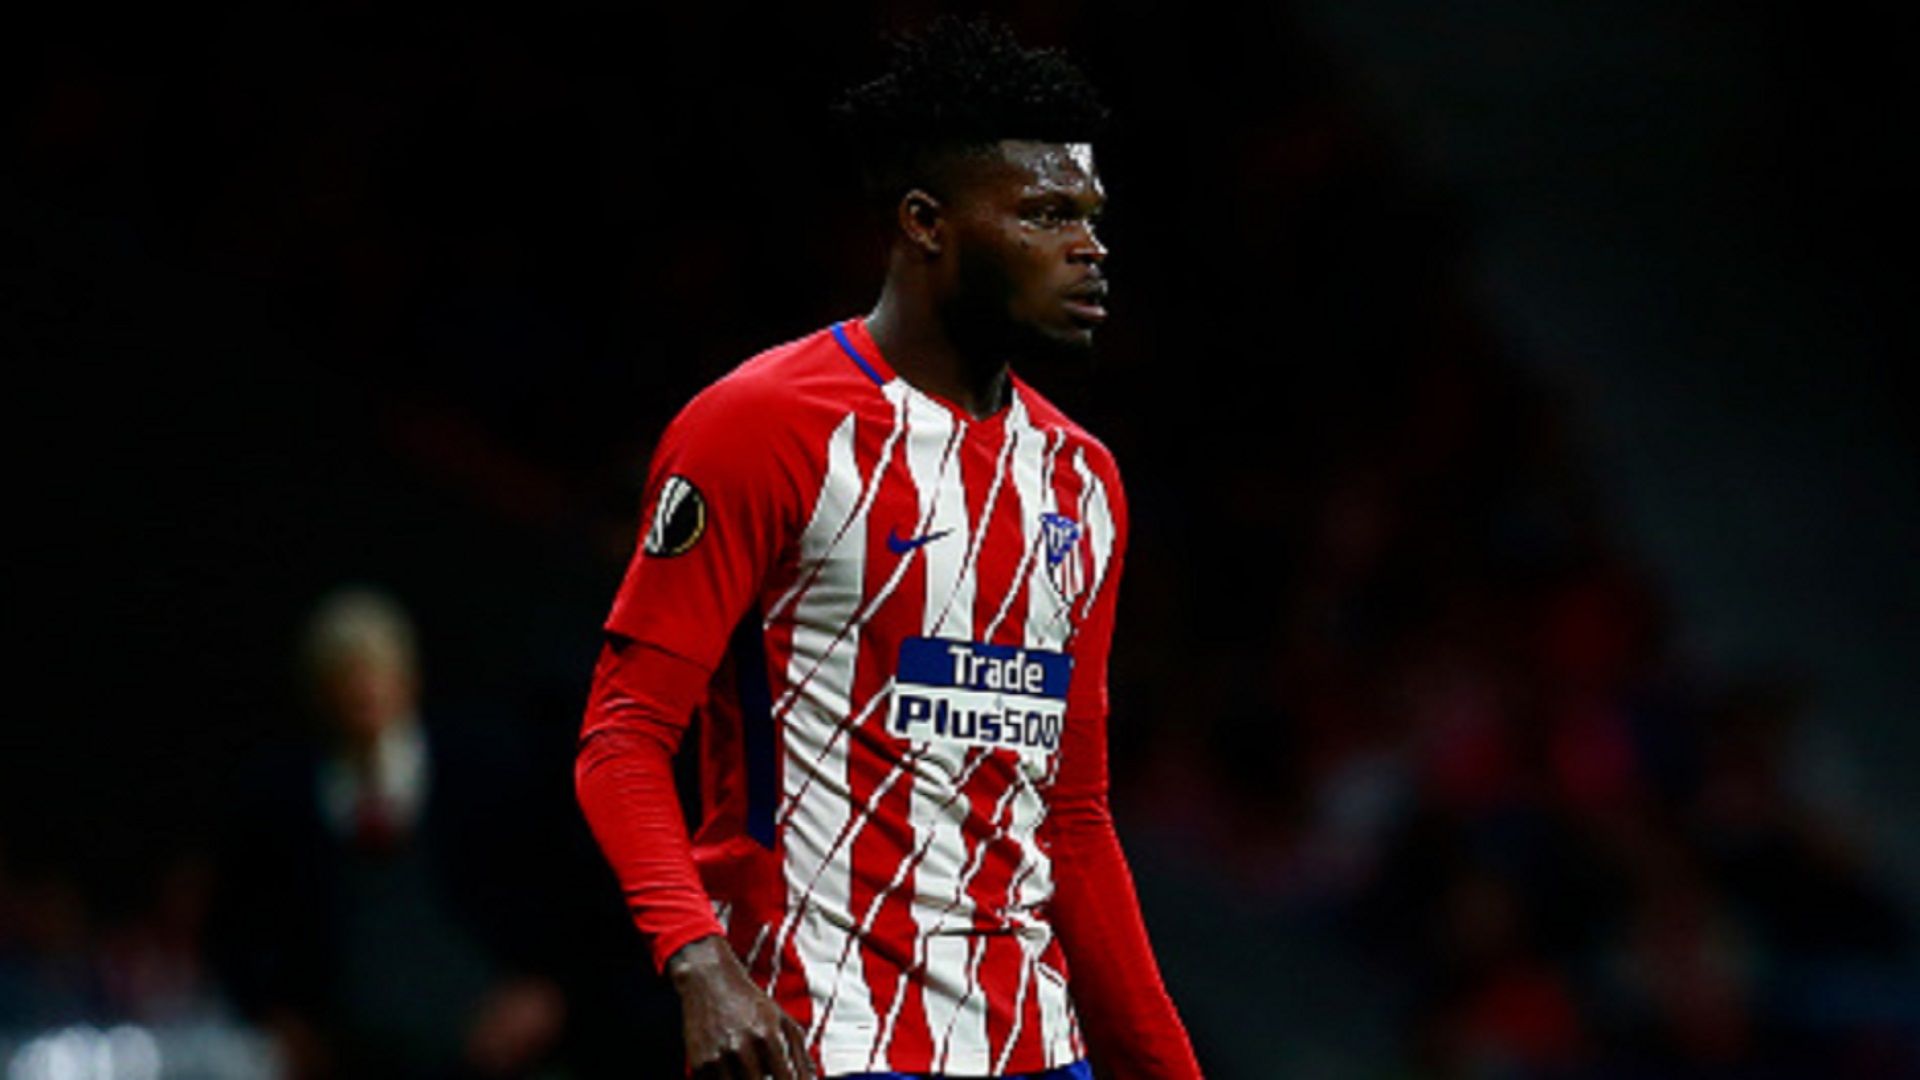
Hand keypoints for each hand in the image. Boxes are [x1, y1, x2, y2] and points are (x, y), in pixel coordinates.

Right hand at [668, 935, 814, 1079]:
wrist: (709, 981)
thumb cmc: (748, 1002)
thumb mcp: (781, 1020)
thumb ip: (800, 1053)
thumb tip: (810, 1079)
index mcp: (767, 1036)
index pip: (787, 1078)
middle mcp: (742, 1047)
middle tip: (765, 1072)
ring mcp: (718, 1057)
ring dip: (746, 1079)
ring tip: (748, 1067)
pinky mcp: (700, 1064)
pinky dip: (726, 1078)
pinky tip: (731, 1066)